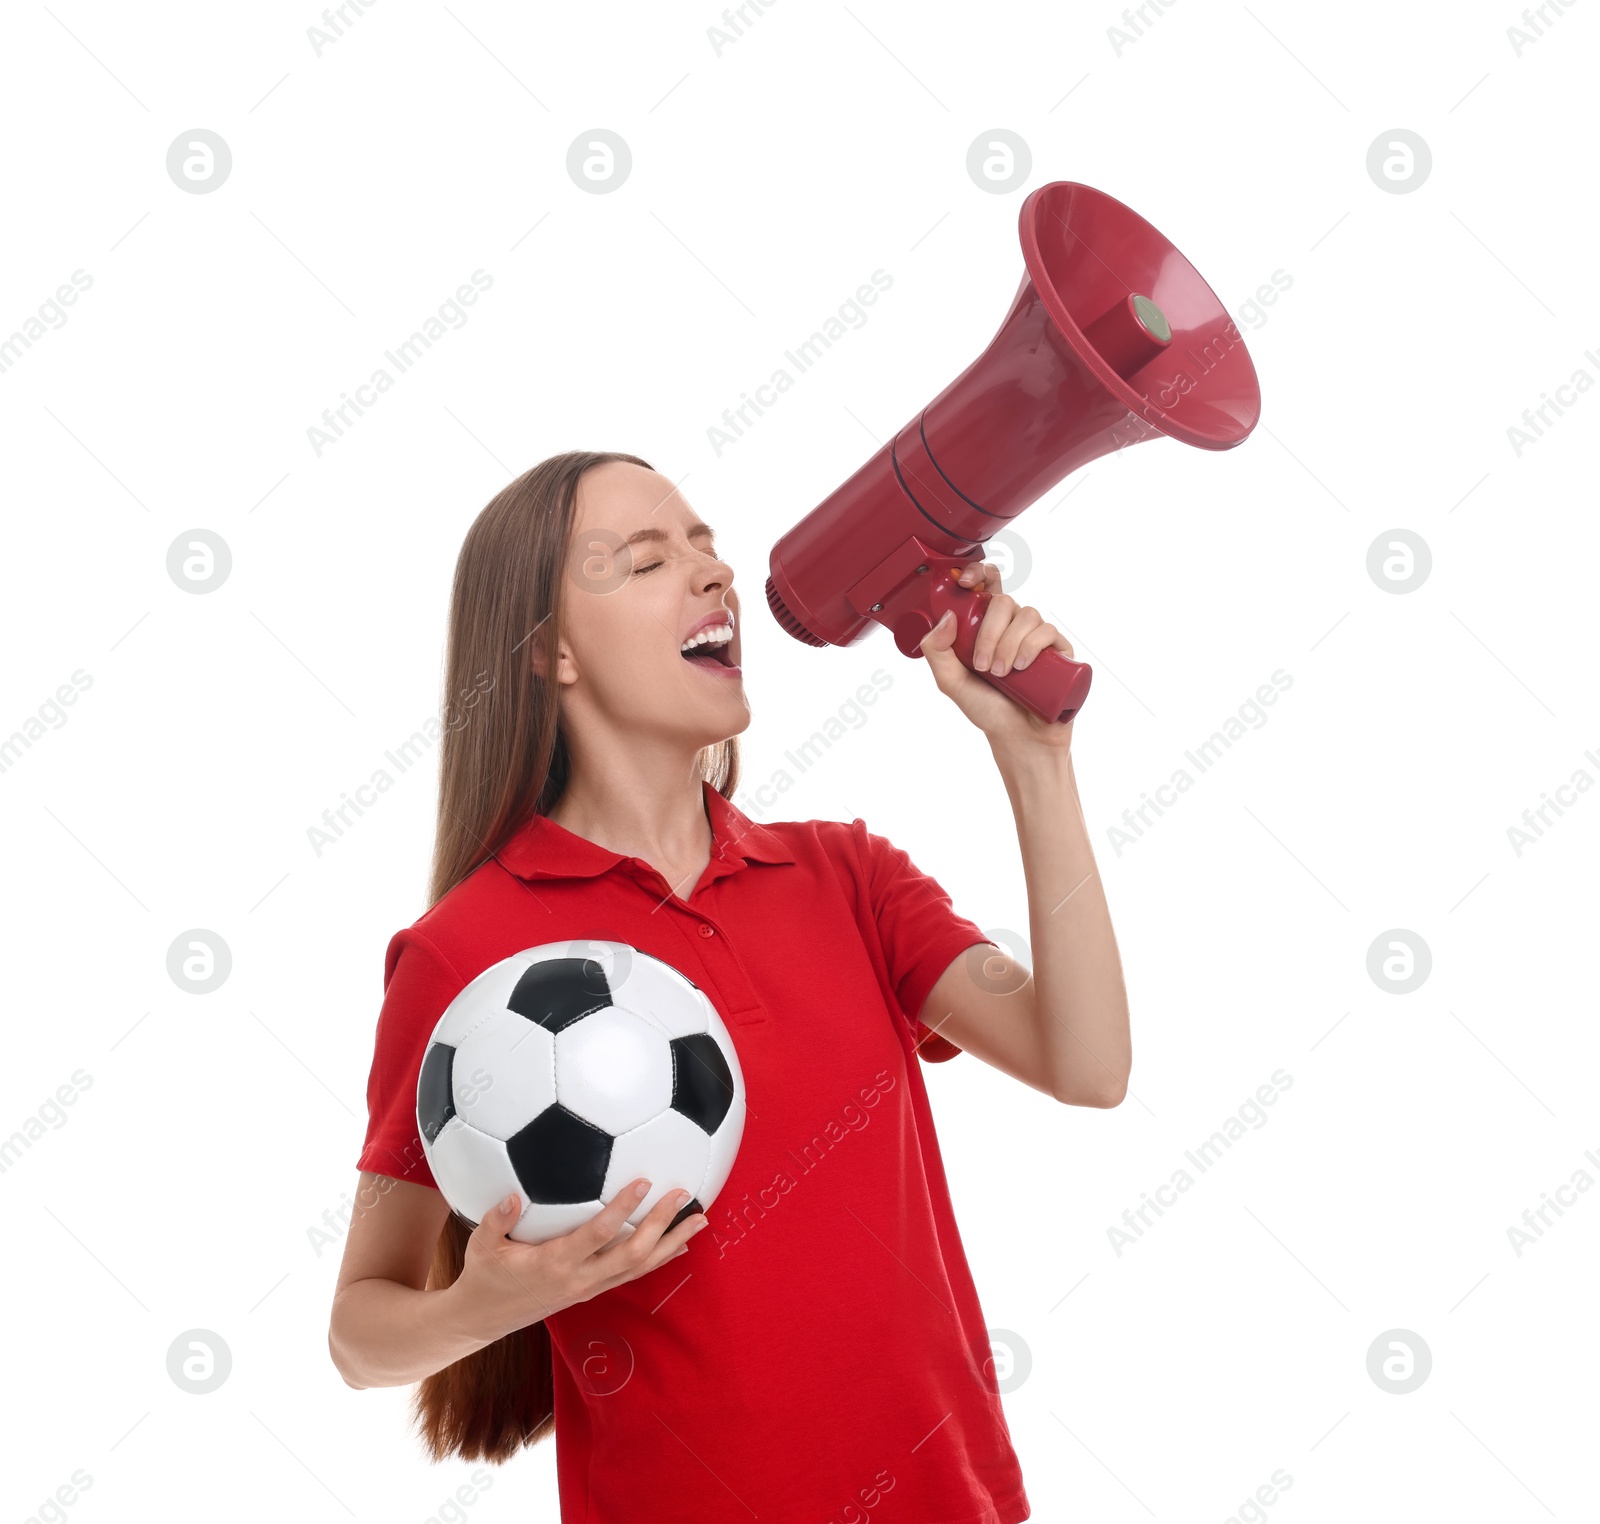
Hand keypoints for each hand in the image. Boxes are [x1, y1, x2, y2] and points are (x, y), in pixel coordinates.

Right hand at [450, 1180, 707, 1340]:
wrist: (484, 1319)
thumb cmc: (483, 1275)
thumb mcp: (480, 1245)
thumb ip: (496, 1220)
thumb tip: (511, 1195)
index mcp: (556, 1263)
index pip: (598, 1234)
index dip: (623, 1209)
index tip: (644, 1181)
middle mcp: (580, 1278)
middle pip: (633, 1253)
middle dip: (662, 1224)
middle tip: (684, 1194)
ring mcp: (589, 1287)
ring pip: (641, 1267)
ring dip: (672, 1242)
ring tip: (700, 1219)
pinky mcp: (592, 1290)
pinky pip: (633, 1274)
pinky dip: (660, 1257)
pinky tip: (679, 1243)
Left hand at [917, 561, 1077, 750]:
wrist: (1020, 739)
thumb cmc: (988, 711)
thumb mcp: (951, 682)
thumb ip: (937, 651)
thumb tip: (947, 616)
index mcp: (987, 627)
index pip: (987, 588)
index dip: (978, 574)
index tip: (964, 582)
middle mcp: (1013, 628)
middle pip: (1004, 602)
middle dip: (989, 632)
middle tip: (983, 665)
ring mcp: (1037, 638)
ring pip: (1027, 615)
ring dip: (1009, 643)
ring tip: (1002, 674)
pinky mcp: (1059, 651)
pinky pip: (1047, 631)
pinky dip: (1031, 646)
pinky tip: (1021, 667)